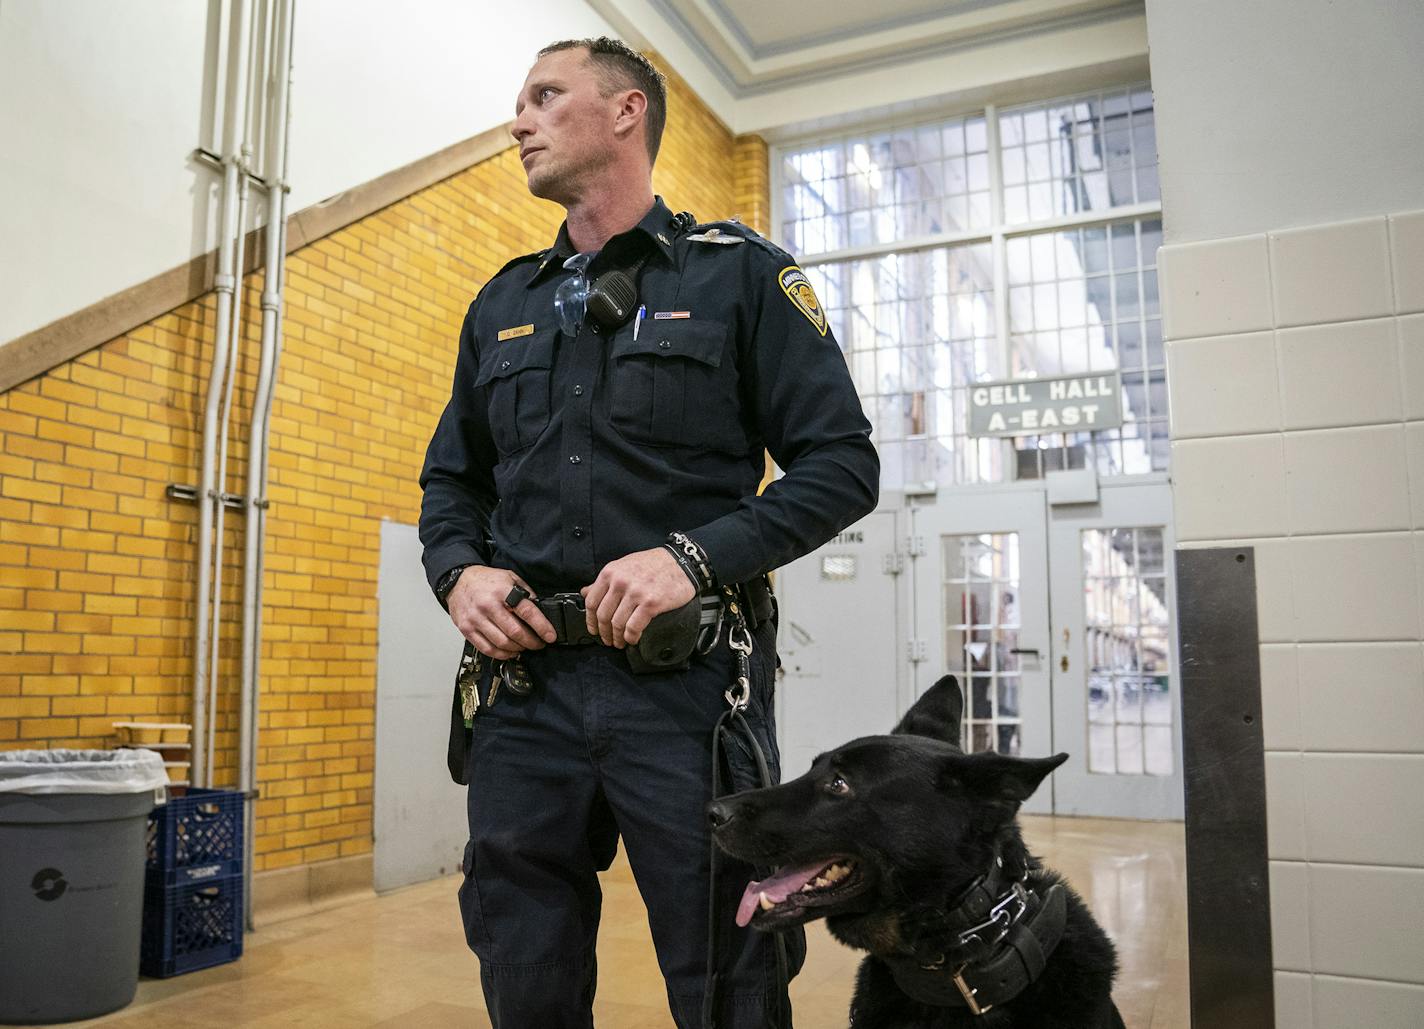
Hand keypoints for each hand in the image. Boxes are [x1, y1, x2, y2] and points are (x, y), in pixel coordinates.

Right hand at [446, 566, 556, 659]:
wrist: (457, 581)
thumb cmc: (484, 580)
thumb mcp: (509, 577)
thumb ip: (525, 593)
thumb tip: (540, 610)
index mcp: (502, 591)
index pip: (527, 612)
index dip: (542, 627)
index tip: (550, 636)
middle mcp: (488, 606)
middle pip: (515, 632)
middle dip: (532, 642)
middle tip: (539, 644)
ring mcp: (476, 619)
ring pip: (502, 643)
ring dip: (518, 649)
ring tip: (525, 647)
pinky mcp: (467, 629)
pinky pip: (487, 649)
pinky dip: (502, 654)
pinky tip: (510, 651)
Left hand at [581, 547, 695, 647]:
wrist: (681, 561)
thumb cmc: (655, 563)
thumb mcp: (624, 566)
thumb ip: (605, 581)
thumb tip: (586, 592)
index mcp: (611, 573)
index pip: (591, 602)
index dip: (590, 620)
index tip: (593, 629)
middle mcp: (620, 582)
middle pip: (603, 616)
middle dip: (604, 633)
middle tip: (607, 640)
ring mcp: (635, 593)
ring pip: (617, 624)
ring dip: (617, 638)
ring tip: (620, 642)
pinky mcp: (650, 604)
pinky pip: (634, 627)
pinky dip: (631, 637)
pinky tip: (632, 639)